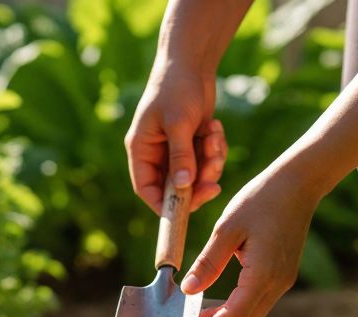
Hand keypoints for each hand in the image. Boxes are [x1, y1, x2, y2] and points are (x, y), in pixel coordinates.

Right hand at [125, 63, 226, 213]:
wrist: (192, 63)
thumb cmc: (176, 88)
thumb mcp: (178, 123)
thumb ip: (181, 156)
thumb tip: (184, 187)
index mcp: (141, 149)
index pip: (146, 188)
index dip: (162, 205)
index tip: (182, 212)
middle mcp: (157, 153)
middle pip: (176, 187)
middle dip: (197, 185)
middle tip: (214, 185)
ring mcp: (176, 149)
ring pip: (196, 175)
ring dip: (211, 163)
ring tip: (214, 135)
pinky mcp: (194, 143)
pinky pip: (208, 161)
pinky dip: (216, 150)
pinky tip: (215, 127)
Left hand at [181, 168, 319, 316]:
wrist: (298, 184)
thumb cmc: (261, 199)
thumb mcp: (227, 228)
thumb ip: (208, 262)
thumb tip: (188, 290)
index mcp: (263, 273)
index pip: (235, 315)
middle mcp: (277, 283)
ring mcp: (283, 280)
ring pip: (253, 314)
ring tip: (198, 316)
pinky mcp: (283, 274)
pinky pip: (258, 301)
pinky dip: (237, 307)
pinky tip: (218, 301)